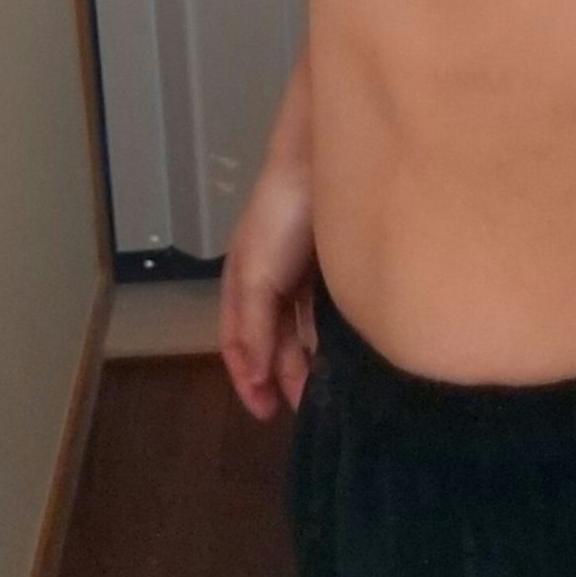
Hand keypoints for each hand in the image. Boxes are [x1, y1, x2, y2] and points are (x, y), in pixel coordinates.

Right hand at [219, 145, 317, 419]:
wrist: (323, 163)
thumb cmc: (281, 219)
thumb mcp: (256, 276)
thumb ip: (252, 327)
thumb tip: (254, 377)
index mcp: (241, 280)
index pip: (236, 341)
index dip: (247, 378)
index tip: (265, 413)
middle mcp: (269, 279)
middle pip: (270, 339)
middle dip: (281, 375)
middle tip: (303, 406)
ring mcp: (300, 271)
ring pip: (298, 328)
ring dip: (304, 359)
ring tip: (322, 388)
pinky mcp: (331, 264)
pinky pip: (323, 311)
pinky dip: (324, 336)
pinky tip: (338, 354)